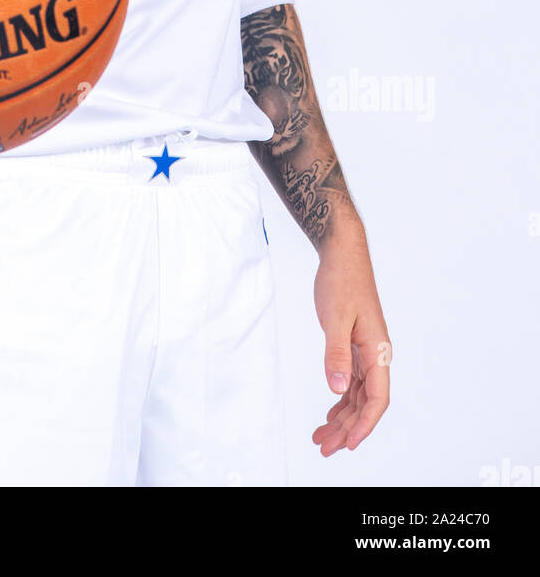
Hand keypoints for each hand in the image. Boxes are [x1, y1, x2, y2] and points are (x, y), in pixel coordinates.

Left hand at [311, 237, 390, 456]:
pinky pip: (351, 382)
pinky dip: (340, 399)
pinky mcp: (354, 345)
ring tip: (322, 437)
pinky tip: (329, 412)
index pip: (377, 399)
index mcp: (378, 350)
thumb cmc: (342, 280)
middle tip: (325, 448)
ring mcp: (366, 351)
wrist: (342, 253)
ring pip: (358, 395)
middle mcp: (376, 355)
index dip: (364, 425)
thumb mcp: (335, 317)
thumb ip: (336, 353)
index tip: (348, 445)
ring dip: (342, 418)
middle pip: (366, 403)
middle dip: (347, 428)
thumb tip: (337, 388)